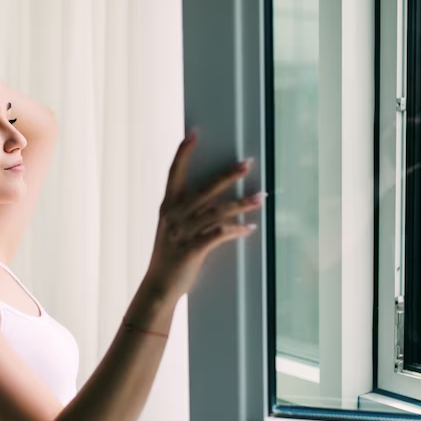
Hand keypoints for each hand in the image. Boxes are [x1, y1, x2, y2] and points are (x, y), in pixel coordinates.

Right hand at [145, 128, 264, 299]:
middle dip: (228, 175)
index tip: (193, 133)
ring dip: (242, 204)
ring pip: (218, 211)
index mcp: (168, 207)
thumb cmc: (169, 257)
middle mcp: (174, 215)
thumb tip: (214, 200)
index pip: (175, 173)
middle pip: (205, 189)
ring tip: (261, 198)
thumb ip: (187, 213)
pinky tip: (249, 228)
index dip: (183, 152)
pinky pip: (219, 234)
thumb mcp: (171, 229)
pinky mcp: (193, 249)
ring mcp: (183, 232)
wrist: (159, 286)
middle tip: (247, 163)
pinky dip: (237, 230)